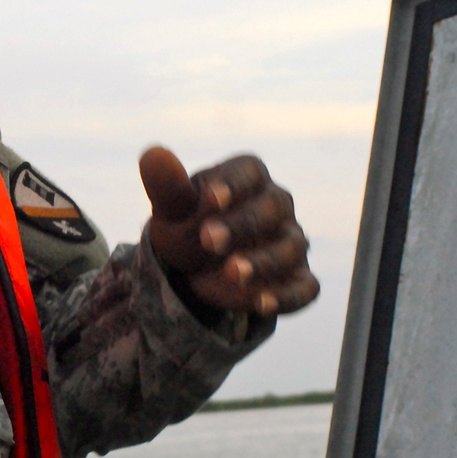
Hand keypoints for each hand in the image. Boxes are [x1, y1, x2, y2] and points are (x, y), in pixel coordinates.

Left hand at [139, 146, 318, 317]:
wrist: (197, 265)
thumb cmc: (188, 223)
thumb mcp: (172, 207)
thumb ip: (166, 185)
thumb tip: (153, 154)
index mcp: (247, 177)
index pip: (249, 173)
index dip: (232, 184)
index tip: (209, 197)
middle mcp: (276, 205)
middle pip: (273, 208)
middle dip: (242, 224)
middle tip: (208, 240)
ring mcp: (290, 241)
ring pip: (290, 247)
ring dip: (263, 262)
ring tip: (232, 273)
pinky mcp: (297, 278)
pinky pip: (303, 288)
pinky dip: (286, 296)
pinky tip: (260, 303)